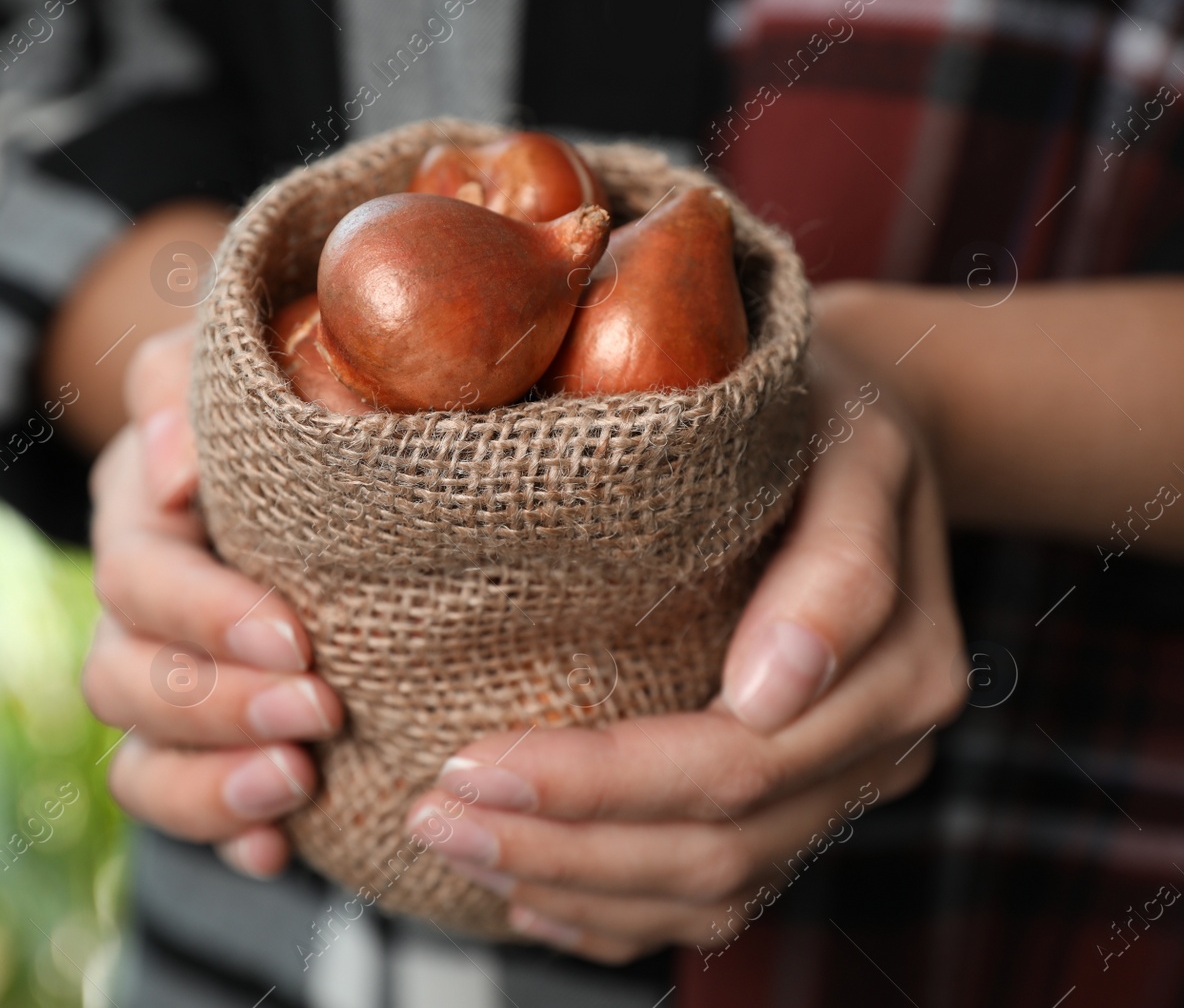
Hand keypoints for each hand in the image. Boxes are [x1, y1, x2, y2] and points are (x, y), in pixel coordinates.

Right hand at [81, 326, 343, 876]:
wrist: (323, 463)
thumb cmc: (293, 392)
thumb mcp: (238, 356)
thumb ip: (183, 385)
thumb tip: (167, 471)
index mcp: (141, 519)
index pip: (134, 576)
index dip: (201, 614)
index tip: (294, 636)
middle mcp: (138, 613)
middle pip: (122, 679)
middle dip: (216, 704)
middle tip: (319, 711)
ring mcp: (165, 688)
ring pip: (138, 760)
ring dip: (211, 782)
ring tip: (297, 783)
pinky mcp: (207, 749)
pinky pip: (183, 810)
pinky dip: (227, 837)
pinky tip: (279, 852)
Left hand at [405, 337, 967, 962]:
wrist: (856, 444)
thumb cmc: (824, 418)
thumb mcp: (847, 443)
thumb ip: (836, 561)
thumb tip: (770, 691)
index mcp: (898, 665)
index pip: (736, 758)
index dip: (599, 779)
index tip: (472, 761)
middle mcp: (879, 749)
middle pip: (717, 843)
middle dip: (563, 842)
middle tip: (432, 813)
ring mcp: (840, 791)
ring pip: (711, 890)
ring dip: (573, 885)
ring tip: (453, 845)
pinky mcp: (799, 811)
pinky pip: (714, 904)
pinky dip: (616, 914)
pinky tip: (526, 894)